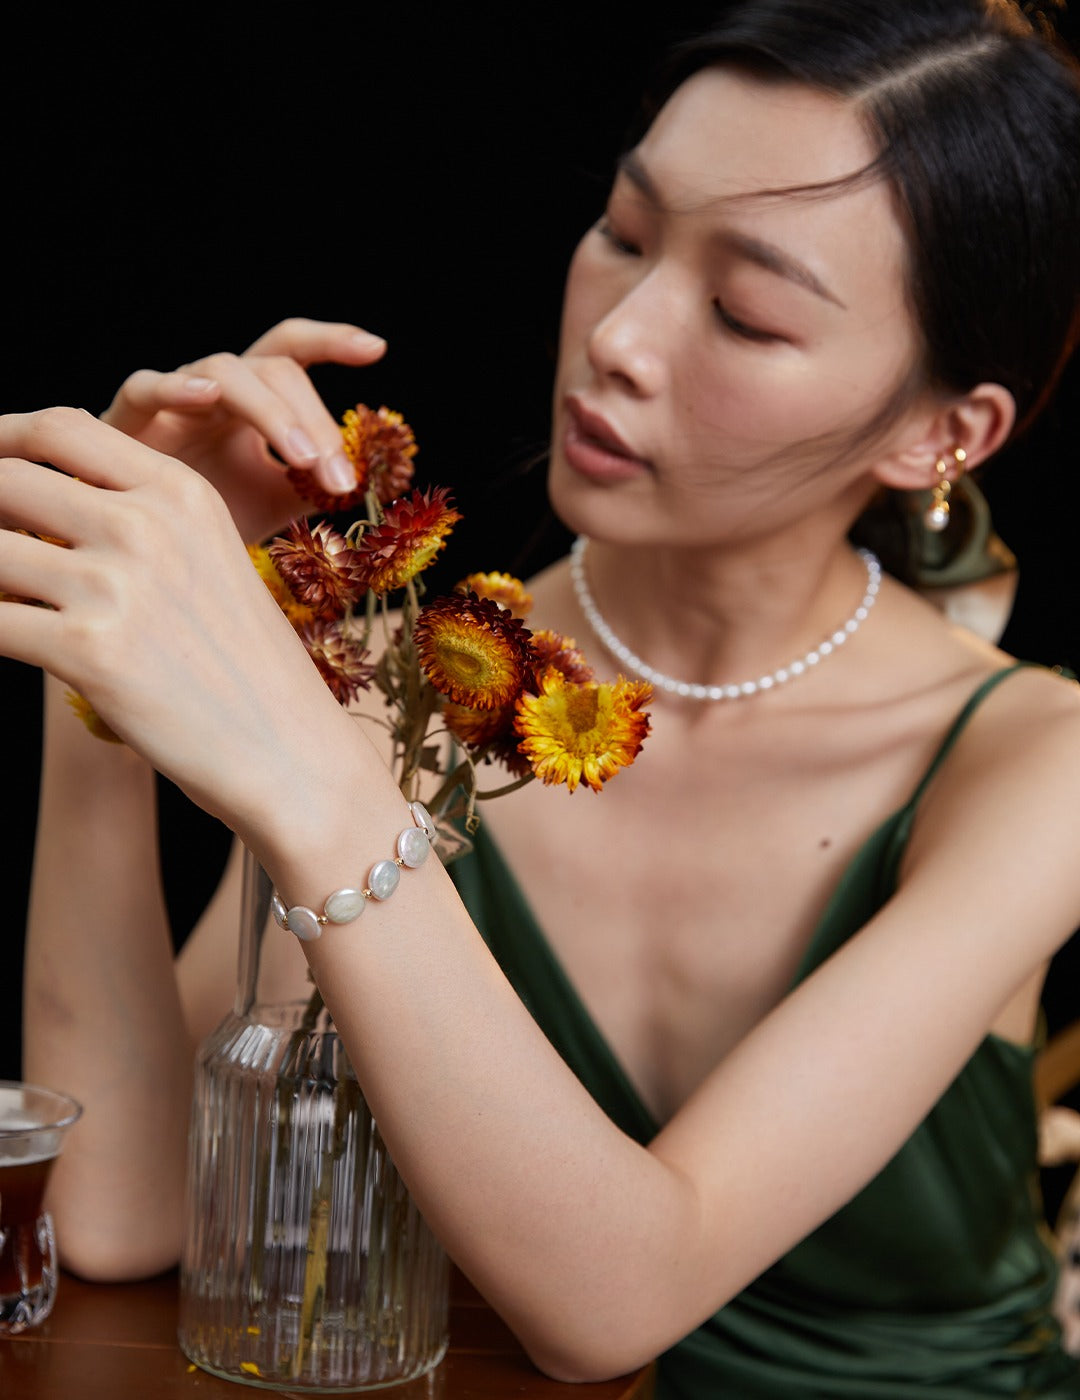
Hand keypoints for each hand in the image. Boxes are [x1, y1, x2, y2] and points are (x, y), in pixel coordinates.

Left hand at [0, 409, 358, 833]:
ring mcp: (116, 586)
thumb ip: (137, 525)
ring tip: (2, 599)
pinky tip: (4, 642)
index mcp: (182, 494)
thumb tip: (31, 506)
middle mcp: (147, 526)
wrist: (291, 753)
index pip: (63, 428)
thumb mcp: (211, 566)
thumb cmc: (247, 671)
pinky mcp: (88, 652)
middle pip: (9, 478)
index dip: (3, 440)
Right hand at [101, 318, 386, 544]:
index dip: (332, 342)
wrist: (148, 549)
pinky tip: (207, 398)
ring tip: (302, 457)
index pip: (293, 354)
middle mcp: (217, 388)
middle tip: (340, 474)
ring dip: (272, 413)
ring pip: (225, 370)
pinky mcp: (126, 417)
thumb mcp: (278, 502)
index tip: (376, 348)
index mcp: (254, 399)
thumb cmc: (212, 513)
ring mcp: (173, 397)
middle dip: (315, 418)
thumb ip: (318, 486)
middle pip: (274, 369)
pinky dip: (175, 386)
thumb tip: (373, 480)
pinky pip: (146, 386)